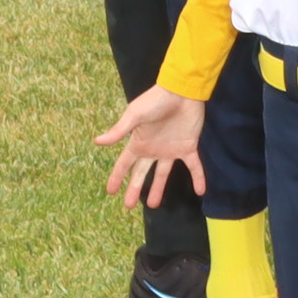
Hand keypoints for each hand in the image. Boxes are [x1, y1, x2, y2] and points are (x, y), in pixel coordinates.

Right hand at [98, 87, 208, 203]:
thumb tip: (97, 142)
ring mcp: (171, 150)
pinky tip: (200, 191)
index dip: (117, 177)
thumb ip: (119, 130)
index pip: (124, 164)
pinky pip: (194, 166)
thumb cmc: (156, 101)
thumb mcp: (134, 115)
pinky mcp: (188, 147)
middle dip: (134, 189)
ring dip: (158, 189)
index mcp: (139, 143)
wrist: (182, 91)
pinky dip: (198, 178)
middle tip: (128, 206)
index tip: (110, 191)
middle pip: (141, 173)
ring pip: (163, 174)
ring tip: (153, 205)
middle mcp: (153, 149)